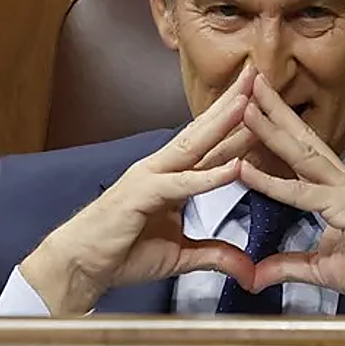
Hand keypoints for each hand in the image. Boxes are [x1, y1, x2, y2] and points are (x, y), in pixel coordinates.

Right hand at [20, 64, 257, 315]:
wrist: (81, 263)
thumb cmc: (122, 252)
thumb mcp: (180, 256)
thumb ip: (214, 256)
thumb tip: (248, 270)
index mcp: (172, 178)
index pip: (210, 146)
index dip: (236, 125)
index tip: (263, 103)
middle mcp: (161, 169)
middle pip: (204, 132)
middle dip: (232, 104)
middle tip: (259, 75)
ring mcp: (150, 177)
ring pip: (193, 146)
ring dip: (222, 123)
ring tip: (249, 101)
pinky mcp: (142, 194)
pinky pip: (182, 184)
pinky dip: (209, 176)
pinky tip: (235, 167)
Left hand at [238, 75, 344, 318]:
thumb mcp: (320, 268)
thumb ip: (286, 266)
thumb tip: (255, 276)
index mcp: (335, 188)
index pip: (301, 152)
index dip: (278, 130)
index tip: (255, 108)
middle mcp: (341, 180)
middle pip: (301, 138)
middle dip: (274, 109)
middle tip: (249, 81)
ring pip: (300, 153)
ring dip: (270, 128)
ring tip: (245, 105)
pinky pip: (301, 192)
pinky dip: (271, 181)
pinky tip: (245, 169)